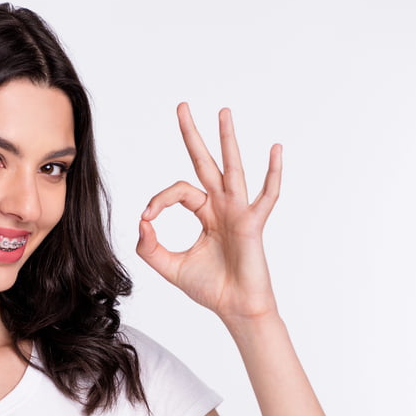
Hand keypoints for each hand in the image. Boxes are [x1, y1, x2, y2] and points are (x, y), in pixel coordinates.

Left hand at [137, 104, 282, 323]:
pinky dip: (272, 173)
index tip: (147, 219)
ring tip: (223, 112)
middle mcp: (222, 206)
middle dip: (192, 135)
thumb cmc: (209, 288)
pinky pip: (266, 195)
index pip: (178, 191)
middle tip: (182, 106)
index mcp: (204, 213)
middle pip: (205, 163)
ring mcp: (239, 212)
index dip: (158, 200)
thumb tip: (141, 222)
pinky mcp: (253, 224)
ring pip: (232, 169)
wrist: (234, 308)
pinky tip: (275, 149)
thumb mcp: (169, 267)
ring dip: (227, 140)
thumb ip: (149, 247)